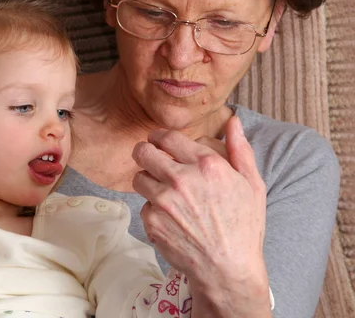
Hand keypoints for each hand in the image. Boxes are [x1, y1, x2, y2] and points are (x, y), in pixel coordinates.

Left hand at [132, 117, 269, 315]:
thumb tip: (233, 121)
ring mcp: (163, 201)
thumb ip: (240, 149)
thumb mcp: (252, 184)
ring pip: (138, 177)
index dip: (159, 137)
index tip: (158, 141)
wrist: (228, 269)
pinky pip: (143, 205)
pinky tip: (170, 217)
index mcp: (206, 165)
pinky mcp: (151, 220)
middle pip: (143, 151)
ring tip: (163, 192)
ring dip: (147, 181)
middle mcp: (181, 179)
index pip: (167, 137)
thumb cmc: (243, 226)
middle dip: (145, 152)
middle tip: (151, 159)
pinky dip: (152, 209)